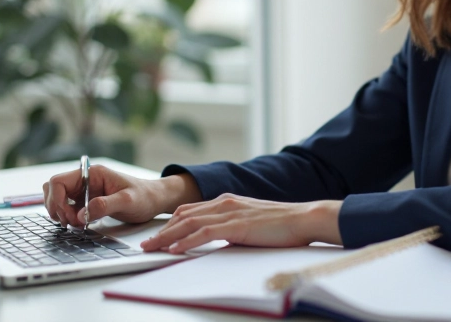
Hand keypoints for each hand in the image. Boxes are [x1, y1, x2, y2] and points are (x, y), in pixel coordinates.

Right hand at [42, 165, 201, 227]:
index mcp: (93, 173)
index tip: (69, 216)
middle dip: (56, 207)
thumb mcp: (127, 201)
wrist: (154, 201)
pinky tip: (81, 224)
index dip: (56, 199)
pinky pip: (67, 208)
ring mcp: (84, 191)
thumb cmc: (144, 197)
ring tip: (77, 223)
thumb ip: (105, 206)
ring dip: (60, 212)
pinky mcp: (86, 202)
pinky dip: (67, 217)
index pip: (58, 181)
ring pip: (57, 198)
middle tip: (72, 222)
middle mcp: (85, 180)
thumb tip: (81, 215)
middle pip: (52, 189)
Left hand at [139, 193, 342, 253]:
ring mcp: (231, 212)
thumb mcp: (251, 224)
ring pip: (189, 223)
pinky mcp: (237, 225)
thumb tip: (220, 239)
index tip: (158, 235)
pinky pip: (205, 233)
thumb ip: (233, 227)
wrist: (305, 219)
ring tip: (151, 248)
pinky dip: (186, 241)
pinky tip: (174, 249)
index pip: (191, 210)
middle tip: (145, 244)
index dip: (171, 223)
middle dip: (162, 230)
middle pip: (184, 215)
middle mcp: (226, 202)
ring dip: (167, 236)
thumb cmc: (283, 225)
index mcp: (228, 201)